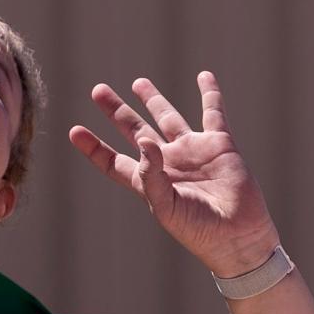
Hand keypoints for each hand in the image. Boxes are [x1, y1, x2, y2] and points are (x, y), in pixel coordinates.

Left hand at [68, 72, 279, 276]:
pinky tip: (204, 76)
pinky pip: (213, 113)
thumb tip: (142, 139)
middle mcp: (166, 162)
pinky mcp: (219, 144)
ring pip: (167, 117)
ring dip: (153, 99)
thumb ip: (150, 176)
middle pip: (134, 129)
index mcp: (147, 181)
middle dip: (116, 111)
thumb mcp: (165, 208)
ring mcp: (191, 151)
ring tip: (137, 82)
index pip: (112, 161)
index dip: (94, 147)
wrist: (237, 237)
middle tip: (98, 90)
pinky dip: (210, 93)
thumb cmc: (198, 230)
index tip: (75, 131)